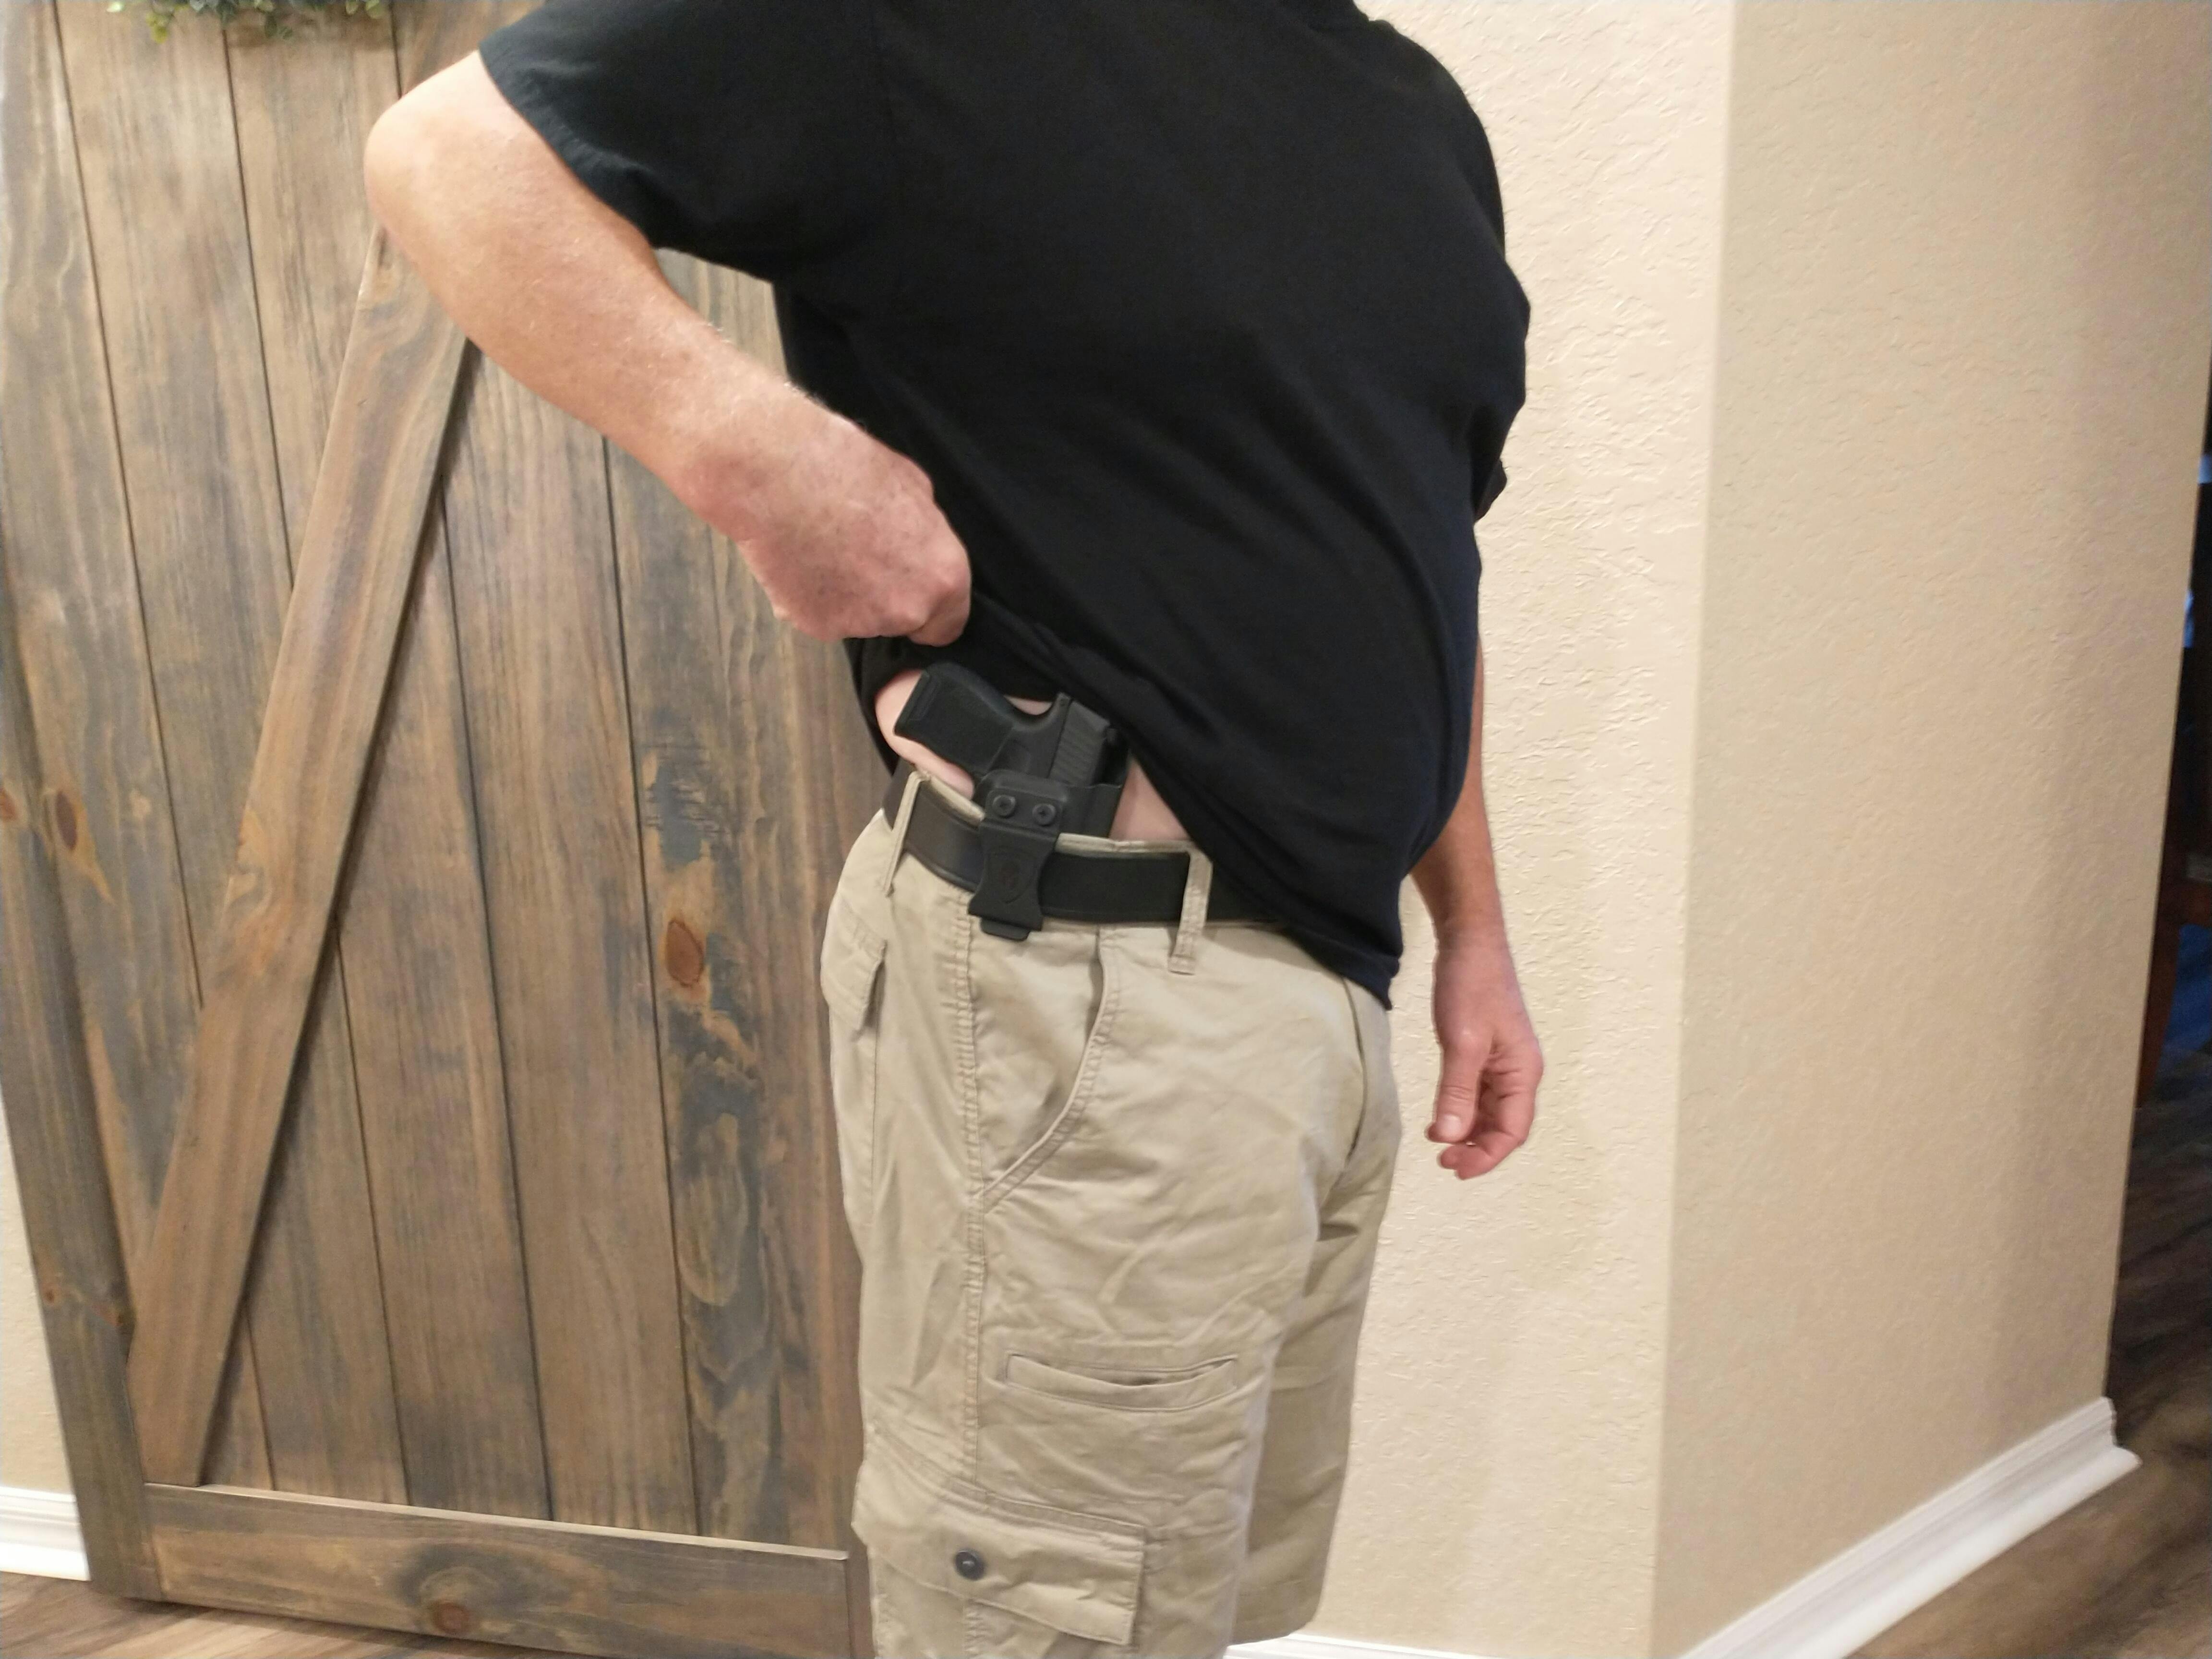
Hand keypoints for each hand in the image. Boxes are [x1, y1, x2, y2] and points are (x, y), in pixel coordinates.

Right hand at [685, 392, 970, 644]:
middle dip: (883, 597)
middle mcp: (908, 610)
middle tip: (856, 554)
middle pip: (900, 620)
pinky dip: (809, 597)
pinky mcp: (817, 626)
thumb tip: (920, 540)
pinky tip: (799, 559)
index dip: (929, 610)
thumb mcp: (913, 485)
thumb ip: (926, 529)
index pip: (947, 624)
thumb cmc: (848, 468)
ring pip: (858, 618)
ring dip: (845, 596)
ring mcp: (861, 623)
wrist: (779, 473)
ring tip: (822, 548)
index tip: (908, 590)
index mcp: (944, 577)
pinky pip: (818, 616)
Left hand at [1425, 928, 1540, 1178]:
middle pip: (1502, 1126)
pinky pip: (1475, 1093)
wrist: (1468, 942)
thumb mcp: (1462, 1042)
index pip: (1512, 1130)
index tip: (1454, 1169)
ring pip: (1487, 1112)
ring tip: (1436, 1143)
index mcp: (1523, 1072)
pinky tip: (1437, 1119)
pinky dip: (1459, 1110)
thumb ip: (1456, 1091)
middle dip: (1475, 1148)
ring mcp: (1500, 1062)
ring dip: (1465, 1132)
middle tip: (1441, 1161)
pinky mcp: (1483, 1053)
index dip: (1487, 1156)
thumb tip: (1449, 1138)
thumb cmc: (1471, 986)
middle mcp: (1517, 1072)